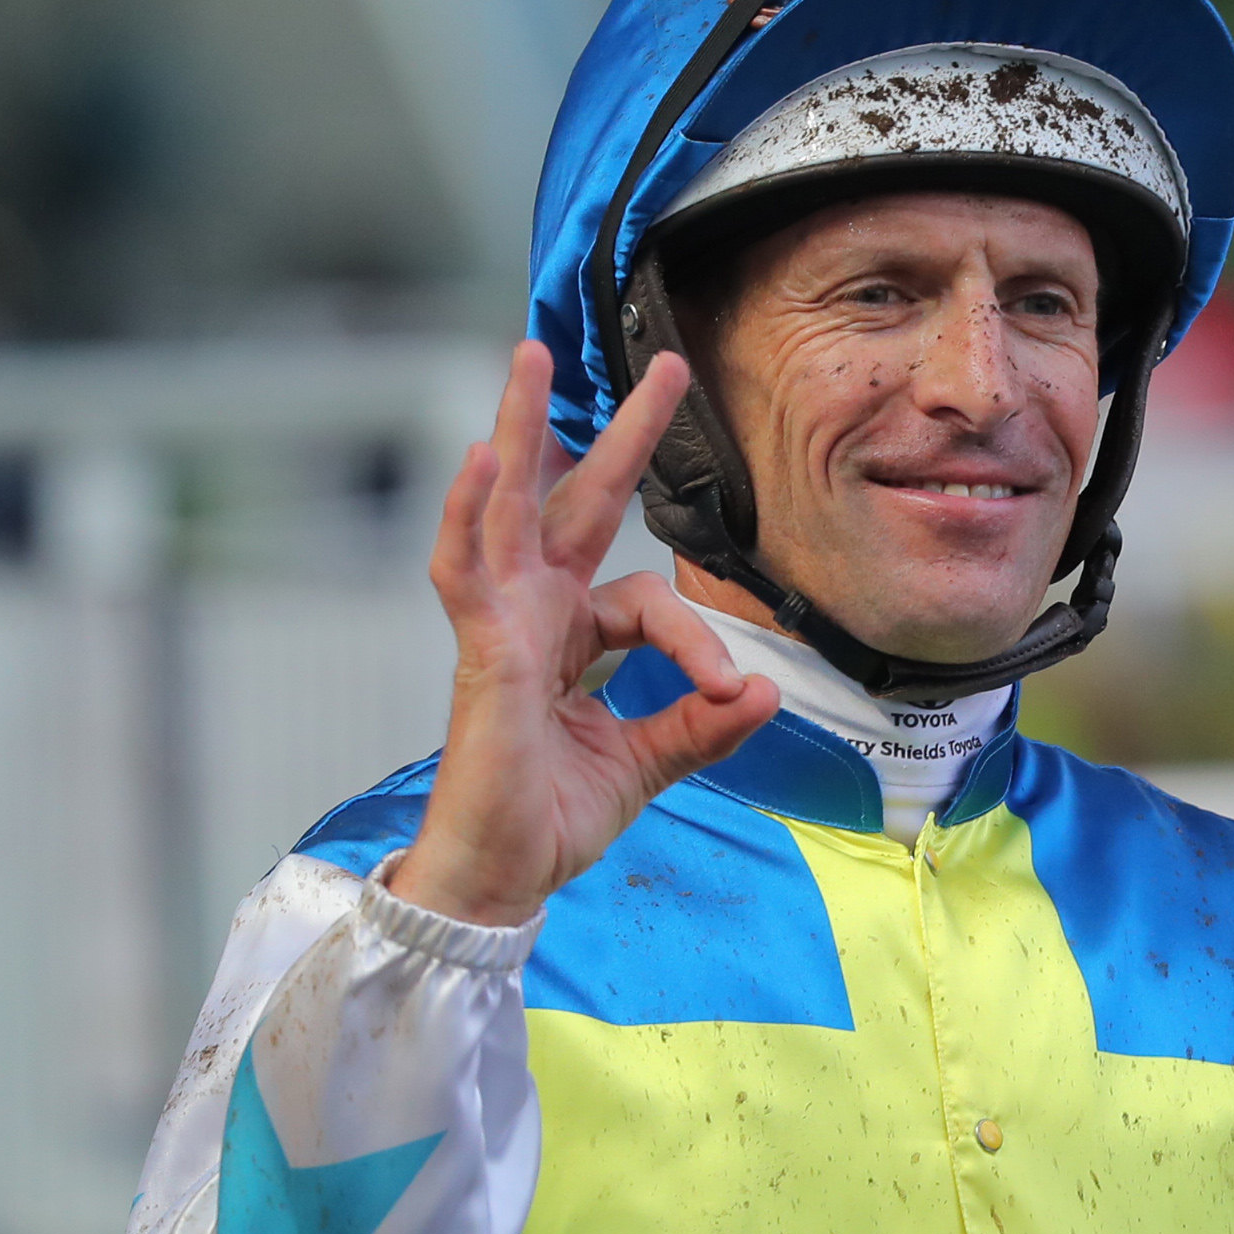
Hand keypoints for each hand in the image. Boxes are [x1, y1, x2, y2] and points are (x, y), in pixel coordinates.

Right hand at [387, 342, 778, 926]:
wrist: (502, 878)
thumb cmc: (552, 818)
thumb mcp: (649, 766)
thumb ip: (701, 726)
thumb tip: (767, 692)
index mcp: (573, 637)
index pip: (649, 601)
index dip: (699, 642)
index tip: (735, 695)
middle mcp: (534, 615)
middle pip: (577, 503)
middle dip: (618, 432)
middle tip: (667, 364)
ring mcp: (499, 627)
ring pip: (508, 508)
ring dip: (520, 427)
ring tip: (530, 355)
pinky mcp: (478, 654)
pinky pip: (467, 572)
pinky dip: (472, 515)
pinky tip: (484, 461)